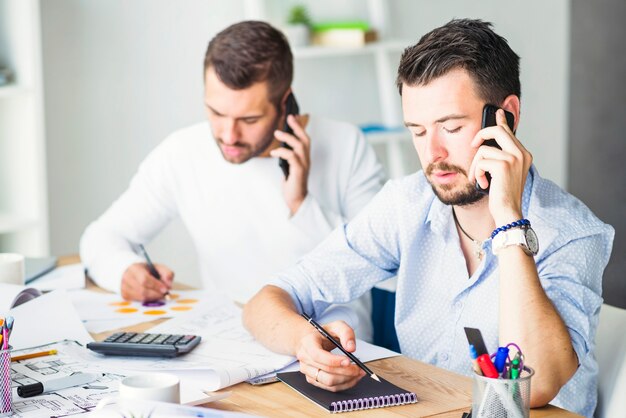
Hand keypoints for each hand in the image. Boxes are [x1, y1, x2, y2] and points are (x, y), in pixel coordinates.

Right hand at [121, 262, 173, 301]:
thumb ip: (167, 273)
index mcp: (134, 268)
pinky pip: (139, 301)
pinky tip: (152, 295)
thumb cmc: (146, 270)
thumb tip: (169, 284)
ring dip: (153, 297)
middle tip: (165, 293)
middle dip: (156, 293)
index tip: (165, 289)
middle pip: (143, 290)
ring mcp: (124, 288)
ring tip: (159, 293)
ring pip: (141, 297)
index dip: (156, 285)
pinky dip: (148, 299)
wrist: (130, 271)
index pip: (144, 279)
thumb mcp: (158, 267)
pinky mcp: (125, 295)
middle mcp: (127, 278)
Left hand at [270, 114, 310, 214]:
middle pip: (305, 139)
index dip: (299, 127)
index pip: (304, 139)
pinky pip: (291, 156)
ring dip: (288, 138)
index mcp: (304, 158)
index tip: (293, 117)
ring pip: (299, 145)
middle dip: (297, 127)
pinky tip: (273, 153)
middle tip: (288, 117)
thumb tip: (280, 148)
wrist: (296, 200)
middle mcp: (306, 159)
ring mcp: (304, 165)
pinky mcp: (299, 171)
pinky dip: (282, 152)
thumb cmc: (292, 184)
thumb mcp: (289, 168)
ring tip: (276, 133)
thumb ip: (287, 158)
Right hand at [295, 320, 364, 391]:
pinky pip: (329, 387)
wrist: (310, 340)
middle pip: (325, 371)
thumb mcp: (336, 326)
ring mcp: (307, 370)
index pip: (318, 355)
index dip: (334, 360)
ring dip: (346, 380)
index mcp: (308, 343)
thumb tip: (351, 348)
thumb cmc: (324, 333)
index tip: (349, 360)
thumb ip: (346, 333)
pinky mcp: (312, 379)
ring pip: (328, 382)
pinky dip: (343, 384)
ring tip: (358, 373)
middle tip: (360, 368)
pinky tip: (352, 378)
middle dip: (346, 371)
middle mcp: (304, 358)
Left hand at [469, 109, 532, 224]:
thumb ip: (498, 158)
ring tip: (479, 179)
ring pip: (483, 150)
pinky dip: (477, 173)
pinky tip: (483, 184)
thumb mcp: (501, 173)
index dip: (502, 121)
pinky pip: (481, 161)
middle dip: (480, 135)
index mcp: (523, 155)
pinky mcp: (503, 165)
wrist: (508, 211)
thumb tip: (485, 146)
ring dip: (475, 166)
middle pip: (497, 131)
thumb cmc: (503, 195)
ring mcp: (514, 158)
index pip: (510, 132)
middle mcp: (522, 153)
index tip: (497, 111)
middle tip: (473, 144)